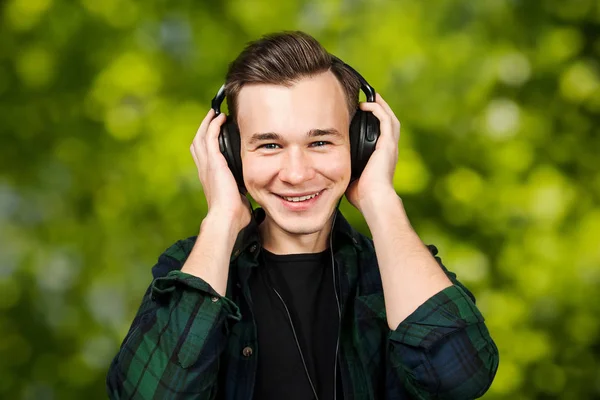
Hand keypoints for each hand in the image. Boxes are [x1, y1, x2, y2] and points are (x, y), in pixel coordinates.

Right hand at [190, 109, 250, 230]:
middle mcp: (205, 169)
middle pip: (198, 143)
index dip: (205, 144)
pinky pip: (210, 137)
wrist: (226, 217)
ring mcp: (207, 165)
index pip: (203, 156)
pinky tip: (221, 118)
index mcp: (209, 178)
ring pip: (201, 137)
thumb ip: (242, 193)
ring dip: (207, 123)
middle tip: (212, 118)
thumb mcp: (238, 200)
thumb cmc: (233, 216)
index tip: (213, 135)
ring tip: (215, 114)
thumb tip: (254, 195)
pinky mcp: (214, 161)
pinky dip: (213, 126)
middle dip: (204, 129)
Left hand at [345, 94, 400, 212]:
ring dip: (380, 105)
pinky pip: (385, 120)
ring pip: (389, 118)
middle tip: (370, 97)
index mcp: (382, 156)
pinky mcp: (387, 144)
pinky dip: (377, 110)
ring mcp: (390, 146)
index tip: (365, 113)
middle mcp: (389, 149)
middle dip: (380, 108)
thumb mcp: (352, 176)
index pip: (381, 133)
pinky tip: (367, 104)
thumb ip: (346, 168)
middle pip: (388, 122)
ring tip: (371, 95)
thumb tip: (331, 168)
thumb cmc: (362, 195)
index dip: (375, 122)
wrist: (374, 200)